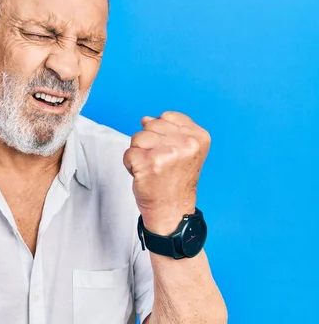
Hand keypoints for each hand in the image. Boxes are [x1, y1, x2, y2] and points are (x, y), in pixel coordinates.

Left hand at [123, 111, 210, 234]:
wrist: (172, 210)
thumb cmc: (176, 180)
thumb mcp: (185, 150)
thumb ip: (169, 130)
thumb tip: (145, 118)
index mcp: (198, 137)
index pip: (167, 116)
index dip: (161, 133)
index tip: (169, 151)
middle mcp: (186, 144)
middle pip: (150, 125)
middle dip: (149, 143)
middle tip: (160, 162)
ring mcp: (167, 154)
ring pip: (137, 138)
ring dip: (139, 153)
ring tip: (152, 168)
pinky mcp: (149, 164)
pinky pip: (128, 153)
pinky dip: (131, 165)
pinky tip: (145, 175)